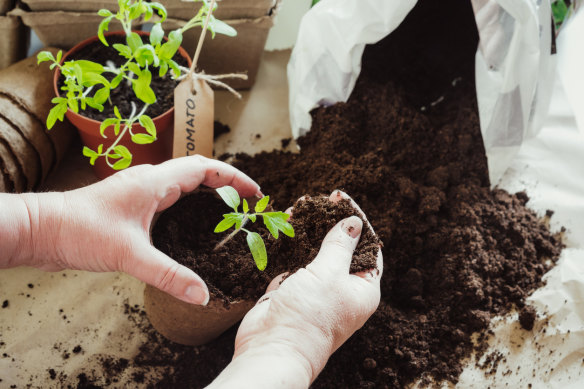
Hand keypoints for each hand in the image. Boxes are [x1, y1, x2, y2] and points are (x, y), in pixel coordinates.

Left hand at [4, 156, 259, 304]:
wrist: (41, 230)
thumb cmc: (80, 231)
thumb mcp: (130, 255)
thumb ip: (169, 275)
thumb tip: (202, 295)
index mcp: (155, 182)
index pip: (205, 169)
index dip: (234, 178)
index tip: (255, 192)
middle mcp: (150, 182)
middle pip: (198, 174)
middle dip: (226, 186)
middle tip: (247, 205)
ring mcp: (140, 193)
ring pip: (183, 186)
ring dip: (207, 194)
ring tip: (227, 214)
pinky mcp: (131, 206)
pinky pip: (169, 200)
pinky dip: (189, 207)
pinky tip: (192, 227)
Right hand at [208, 191, 382, 388]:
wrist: (272, 348)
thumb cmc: (310, 316)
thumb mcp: (330, 274)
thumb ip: (340, 245)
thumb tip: (354, 223)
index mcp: (362, 289)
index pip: (368, 248)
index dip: (357, 223)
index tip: (343, 200)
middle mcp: (341, 289)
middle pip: (340, 248)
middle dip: (329, 222)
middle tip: (321, 200)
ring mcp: (315, 290)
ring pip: (315, 253)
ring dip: (308, 230)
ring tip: (299, 206)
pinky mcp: (292, 290)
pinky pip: (294, 261)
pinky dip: (290, 243)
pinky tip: (284, 225)